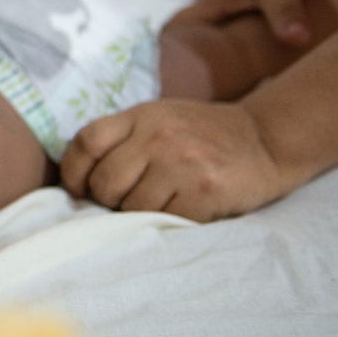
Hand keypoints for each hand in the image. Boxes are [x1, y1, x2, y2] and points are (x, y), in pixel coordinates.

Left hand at [60, 99, 285, 221]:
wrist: (265, 140)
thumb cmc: (200, 135)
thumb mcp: (159, 119)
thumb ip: (122, 138)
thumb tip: (78, 179)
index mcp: (142, 115)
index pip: (87, 142)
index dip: (72, 171)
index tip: (78, 190)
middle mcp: (160, 135)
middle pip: (105, 182)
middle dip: (108, 200)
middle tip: (125, 200)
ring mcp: (184, 162)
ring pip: (133, 207)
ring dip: (140, 213)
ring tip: (161, 201)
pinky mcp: (206, 190)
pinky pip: (167, 220)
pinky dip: (170, 221)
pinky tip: (184, 207)